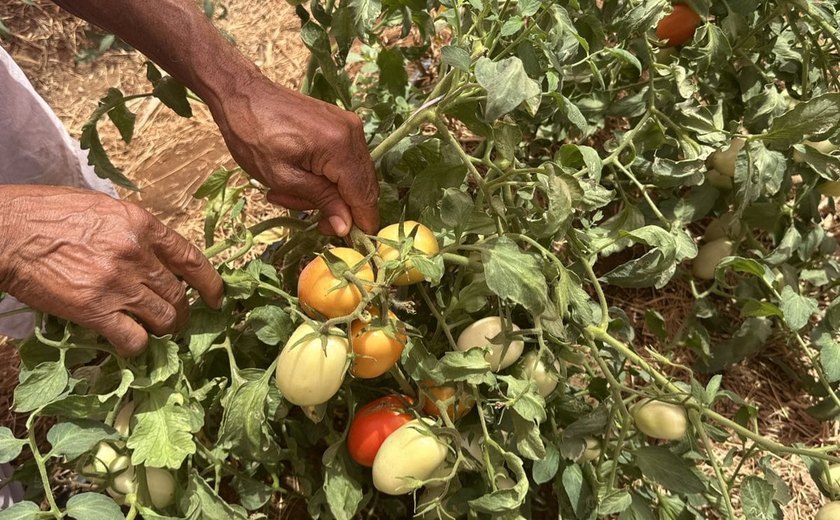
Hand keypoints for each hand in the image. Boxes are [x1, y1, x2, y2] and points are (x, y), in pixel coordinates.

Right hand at [0, 186, 223, 355]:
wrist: (6, 231)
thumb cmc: (47, 214)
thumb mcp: (102, 210)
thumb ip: (133, 233)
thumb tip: (153, 256)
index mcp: (142, 225)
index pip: (191, 259)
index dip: (210, 283)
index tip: (216, 298)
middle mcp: (137, 254)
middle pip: (178, 294)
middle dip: (181, 312)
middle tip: (174, 320)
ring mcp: (118, 283)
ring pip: (163, 318)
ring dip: (163, 329)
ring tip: (154, 331)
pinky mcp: (95, 310)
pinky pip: (134, 339)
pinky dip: (136, 345)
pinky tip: (128, 342)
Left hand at [211, 77, 379, 235]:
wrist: (242, 94)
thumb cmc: (253, 137)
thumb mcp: (283, 178)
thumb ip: (321, 201)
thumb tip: (346, 227)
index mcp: (339, 146)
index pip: (364, 195)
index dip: (360, 222)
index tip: (346, 240)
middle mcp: (353, 133)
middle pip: (363, 187)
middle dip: (340, 208)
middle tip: (309, 218)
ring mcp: (349, 126)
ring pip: (354, 177)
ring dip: (329, 193)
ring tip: (289, 194)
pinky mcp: (342, 124)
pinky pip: (346, 161)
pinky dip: (328, 177)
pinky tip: (300, 179)